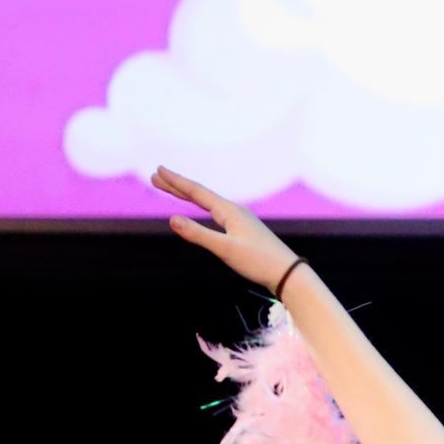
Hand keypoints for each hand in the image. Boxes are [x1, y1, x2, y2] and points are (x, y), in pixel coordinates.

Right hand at [152, 166, 299, 293]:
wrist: (287, 273)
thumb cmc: (259, 262)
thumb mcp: (225, 249)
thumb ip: (199, 235)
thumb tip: (172, 219)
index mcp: (229, 211)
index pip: (196, 192)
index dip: (175, 182)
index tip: (158, 171)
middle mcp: (234, 211)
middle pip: (200, 195)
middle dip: (177, 186)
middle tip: (156, 177)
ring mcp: (240, 220)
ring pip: (208, 203)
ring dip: (189, 196)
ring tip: (173, 190)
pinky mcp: (244, 231)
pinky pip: (217, 213)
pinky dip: (203, 207)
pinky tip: (204, 210)